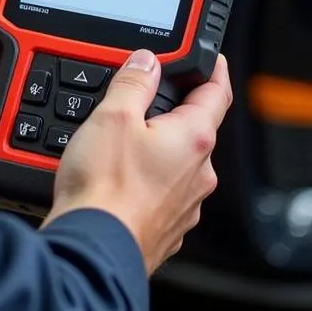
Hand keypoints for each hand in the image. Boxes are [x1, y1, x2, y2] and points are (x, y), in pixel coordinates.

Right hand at [43, 50, 232, 275]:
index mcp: (194, 139)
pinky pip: (163, 193)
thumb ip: (134, 83)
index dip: (213, 70)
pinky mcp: (167, 229)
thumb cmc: (105, 189)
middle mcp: (199, 174)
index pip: (218, 92)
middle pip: (195, 128)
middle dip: (173, 111)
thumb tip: (146, 62)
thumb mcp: (112, 117)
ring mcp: (186, 205)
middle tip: (145, 98)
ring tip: (121, 143)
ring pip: (178, 163)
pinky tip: (119, 179)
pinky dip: (147, 181)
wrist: (93, 251)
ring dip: (157, 149)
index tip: (211, 59)